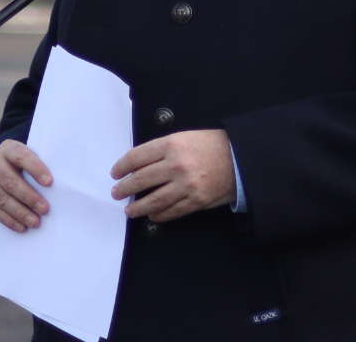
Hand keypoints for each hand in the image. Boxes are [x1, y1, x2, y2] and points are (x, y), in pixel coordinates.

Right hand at [0, 140, 52, 232]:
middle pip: (9, 181)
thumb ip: (39, 168)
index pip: (21, 157)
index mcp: (8, 149)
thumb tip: (55, 188)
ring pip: (1, 197)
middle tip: (44, 209)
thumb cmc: (23, 165)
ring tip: (35, 222)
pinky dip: (8, 219)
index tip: (49, 182)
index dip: (35, 169)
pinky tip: (21, 226)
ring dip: (19, 212)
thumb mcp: (29, 159)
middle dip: (28, 197)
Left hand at [109, 129, 235, 222]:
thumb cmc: (211, 145)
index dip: (121, 167)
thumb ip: (161, 150)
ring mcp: (187, 185)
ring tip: (129, 210)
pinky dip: (159, 215)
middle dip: (125, 189)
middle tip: (116, 193)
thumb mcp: (183, 138)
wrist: (240, 158)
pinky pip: (173, 211)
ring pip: (155, 200)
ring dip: (138, 207)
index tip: (115, 173)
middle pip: (141, 180)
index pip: (136, 157)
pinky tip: (152, 216)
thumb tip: (138, 166)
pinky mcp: (197, 200)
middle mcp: (177, 165)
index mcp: (171, 145)